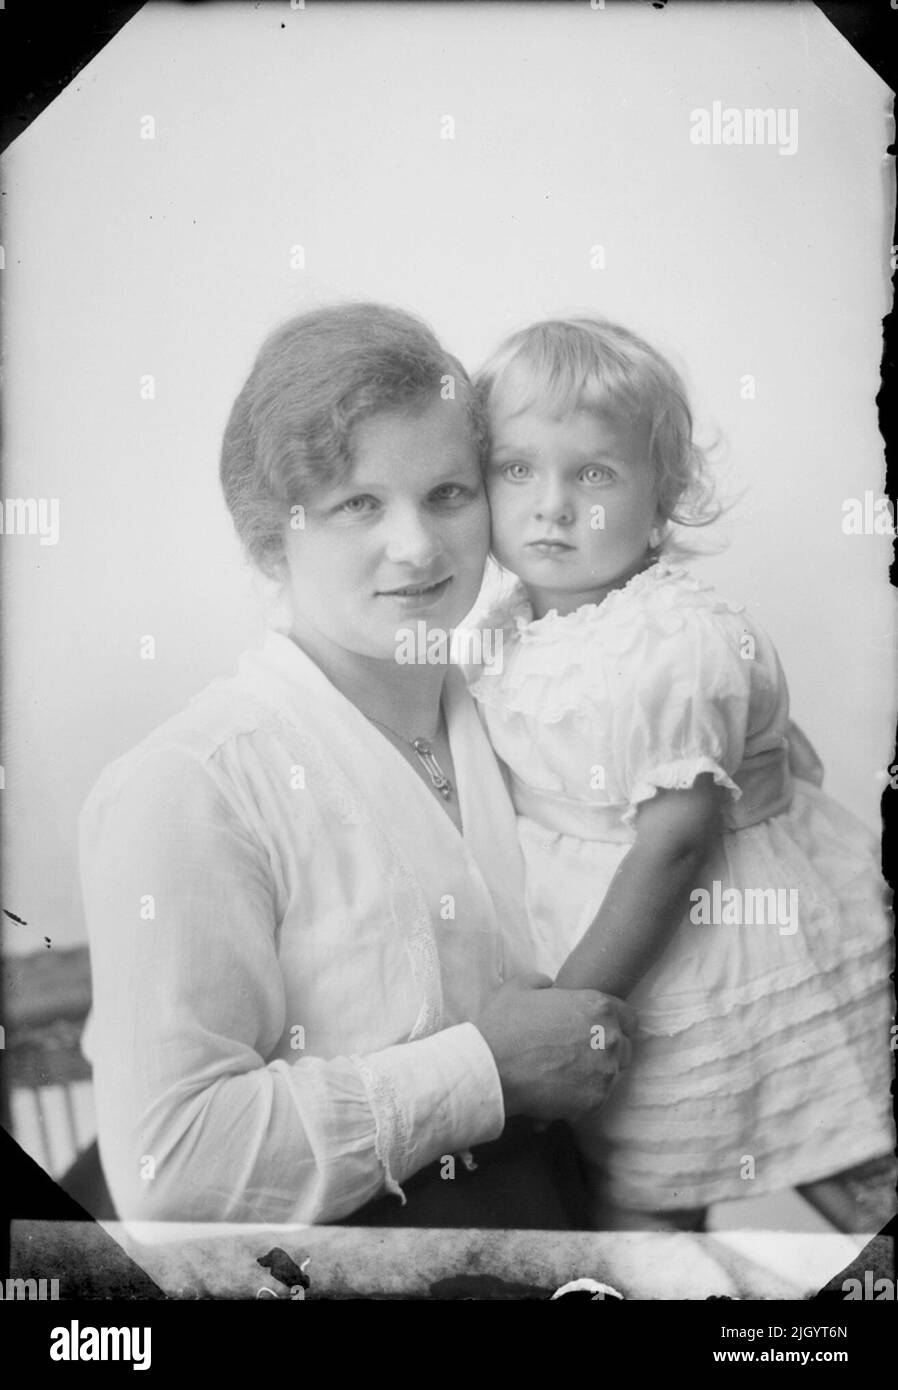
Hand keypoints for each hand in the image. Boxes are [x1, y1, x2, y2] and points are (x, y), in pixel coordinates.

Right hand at [476, 973, 636, 1124]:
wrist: (492, 1069)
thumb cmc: (505, 1025)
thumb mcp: (520, 987)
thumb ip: (543, 982)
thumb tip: (549, 986)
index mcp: (598, 1006)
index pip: (629, 1017)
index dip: (615, 1023)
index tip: (598, 1031)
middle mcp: (610, 1038)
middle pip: (625, 1048)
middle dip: (606, 1051)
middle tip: (578, 1056)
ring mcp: (605, 1072)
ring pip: (612, 1075)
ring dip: (595, 1075)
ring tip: (567, 1077)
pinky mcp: (595, 1101)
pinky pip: (597, 1099)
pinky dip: (582, 1098)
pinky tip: (559, 1094)